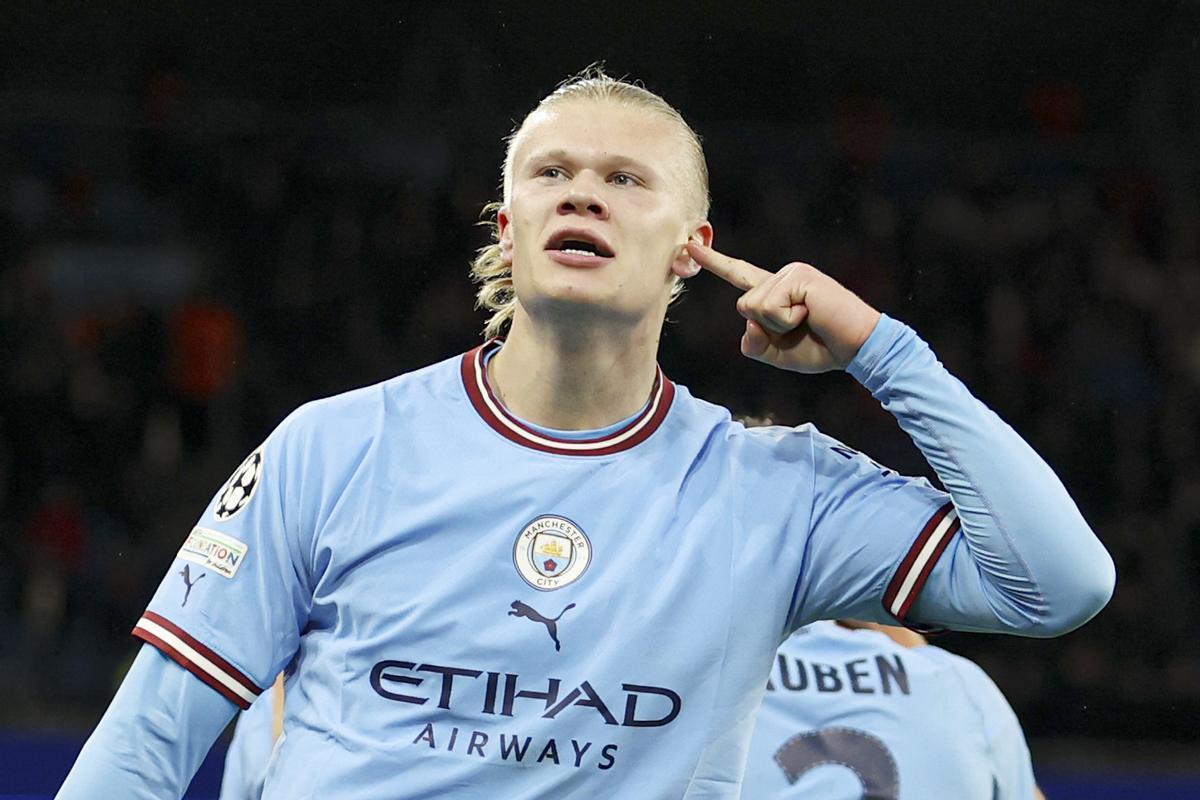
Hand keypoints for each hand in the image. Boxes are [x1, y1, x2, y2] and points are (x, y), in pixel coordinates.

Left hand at [685, 243, 880, 372]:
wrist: (856, 348)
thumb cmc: (820, 349)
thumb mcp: (775, 353)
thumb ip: (752, 342)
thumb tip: (748, 318)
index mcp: (775, 292)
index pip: (739, 275)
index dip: (715, 261)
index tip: (691, 246)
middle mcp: (781, 277)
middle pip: (744, 305)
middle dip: (767, 329)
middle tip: (801, 328)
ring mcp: (791, 273)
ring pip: (754, 306)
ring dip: (779, 325)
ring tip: (808, 320)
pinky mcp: (800, 276)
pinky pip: (770, 306)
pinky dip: (787, 320)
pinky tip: (811, 314)